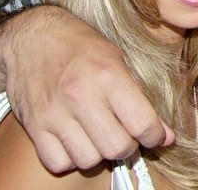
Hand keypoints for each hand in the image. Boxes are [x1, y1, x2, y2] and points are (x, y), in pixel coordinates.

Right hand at [0, 6, 174, 172]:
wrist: (33, 35)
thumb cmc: (81, 45)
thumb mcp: (117, 57)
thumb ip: (138, 95)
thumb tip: (164, 134)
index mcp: (109, 75)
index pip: (142, 123)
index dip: (155, 136)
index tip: (158, 137)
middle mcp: (81, 96)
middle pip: (117, 147)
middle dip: (129, 146)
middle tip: (127, 135)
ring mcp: (54, 113)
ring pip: (88, 160)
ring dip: (100, 153)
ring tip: (100, 136)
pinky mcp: (33, 126)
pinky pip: (59, 163)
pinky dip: (71, 158)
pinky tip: (76, 140)